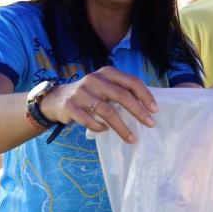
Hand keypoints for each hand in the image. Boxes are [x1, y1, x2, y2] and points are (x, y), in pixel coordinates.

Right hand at [40, 66, 157, 141]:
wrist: (57, 99)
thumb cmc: (89, 94)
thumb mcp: (105, 86)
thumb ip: (121, 90)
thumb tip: (147, 106)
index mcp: (107, 73)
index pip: (131, 81)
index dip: (145, 95)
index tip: (155, 110)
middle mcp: (94, 80)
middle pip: (121, 95)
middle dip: (138, 111)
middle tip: (150, 124)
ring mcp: (81, 93)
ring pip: (106, 111)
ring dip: (122, 127)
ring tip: (132, 138)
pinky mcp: (70, 106)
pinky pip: (88, 120)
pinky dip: (99, 127)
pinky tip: (105, 131)